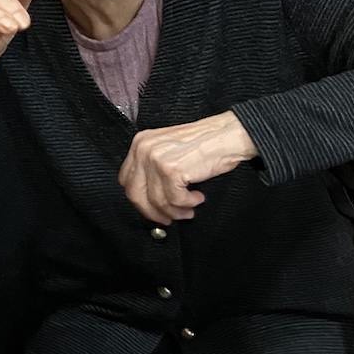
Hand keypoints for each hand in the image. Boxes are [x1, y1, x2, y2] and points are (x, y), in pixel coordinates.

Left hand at [118, 111, 256, 224]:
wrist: (227, 135)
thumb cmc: (204, 142)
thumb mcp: (168, 149)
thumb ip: (153, 169)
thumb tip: (148, 198)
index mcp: (140, 143)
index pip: (126, 180)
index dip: (140, 200)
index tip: (152, 208)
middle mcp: (143, 149)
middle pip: (135, 194)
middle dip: (153, 212)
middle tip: (168, 218)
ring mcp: (156, 159)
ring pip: (156, 201)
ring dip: (174, 211)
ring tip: (188, 209)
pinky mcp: (171, 170)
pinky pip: (174, 200)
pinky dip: (187, 204)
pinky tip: (197, 198)